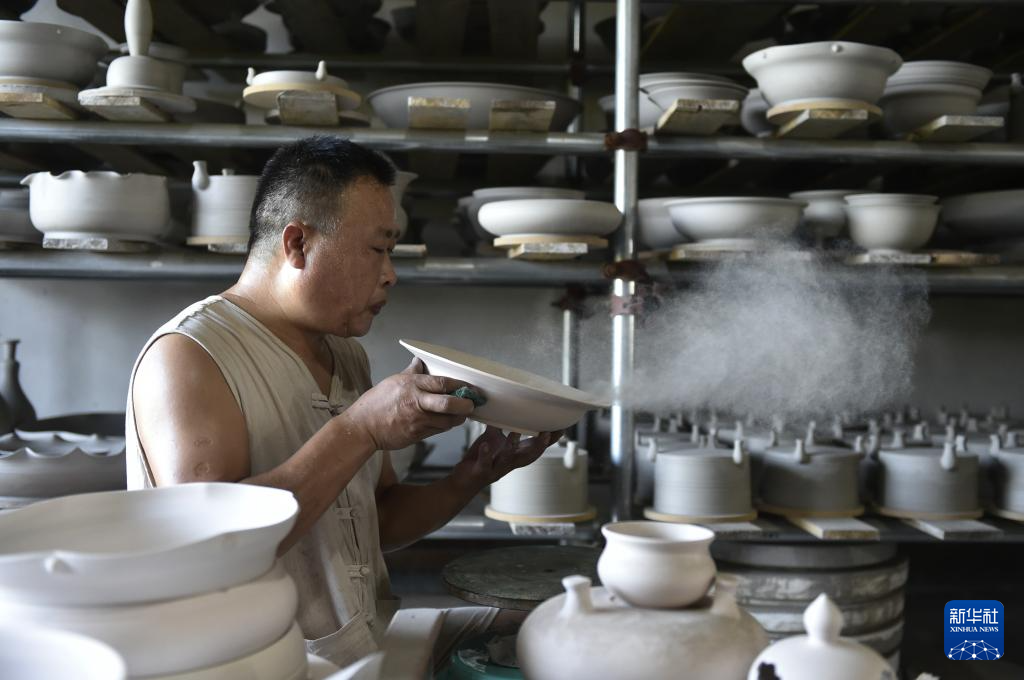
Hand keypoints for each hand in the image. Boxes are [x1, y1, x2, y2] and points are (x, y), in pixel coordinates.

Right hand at [340, 358, 475, 450]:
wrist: (362, 427)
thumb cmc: (376, 403)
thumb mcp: (393, 381)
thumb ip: (411, 372)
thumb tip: (419, 361)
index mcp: (412, 385)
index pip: (442, 382)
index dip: (459, 385)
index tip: (469, 387)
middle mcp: (416, 402)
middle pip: (448, 403)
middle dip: (465, 404)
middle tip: (471, 404)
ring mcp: (417, 420)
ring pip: (447, 421)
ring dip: (458, 418)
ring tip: (461, 414)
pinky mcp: (417, 435)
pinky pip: (438, 430)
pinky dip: (445, 426)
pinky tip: (446, 421)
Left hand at [454, 426, 560, 488]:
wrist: (462, 481)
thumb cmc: (479, 461)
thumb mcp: (491, 440)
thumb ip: (499, 426)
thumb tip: (502, 406)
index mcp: (514, 455)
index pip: (535, 447)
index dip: (549, 441)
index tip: (561, 429)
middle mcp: (509, 463)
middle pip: (529, 456)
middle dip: (539, 446)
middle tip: (548, 434)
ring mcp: (496, 468)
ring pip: (509, 460)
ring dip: (513, 447)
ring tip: (515, 433)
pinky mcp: (481, 472)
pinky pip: (484, 463)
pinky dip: (485, 455)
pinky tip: (485, 445)